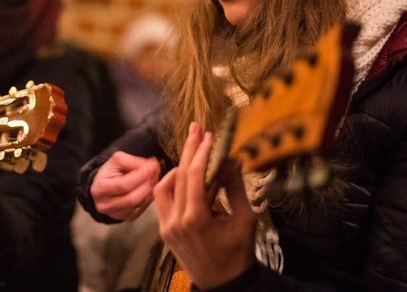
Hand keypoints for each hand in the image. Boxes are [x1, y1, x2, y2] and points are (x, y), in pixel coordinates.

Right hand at [90, 151, 160, 220]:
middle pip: (132, 198)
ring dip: (150, 190)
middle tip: (155, 173)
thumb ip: (133, 161)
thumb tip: (151, 166)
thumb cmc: (111, 171)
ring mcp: (114, 214)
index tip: (152, 166)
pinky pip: (141, 210)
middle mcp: (104, 205)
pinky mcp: (125, 218)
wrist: (105, 184)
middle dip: (147, 184)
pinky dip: (148, 198)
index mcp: (99, 188)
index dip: (140, 176)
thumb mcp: (117, 160)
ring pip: (139, 204)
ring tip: (152, 178)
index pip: (123, 185)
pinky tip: (148, 188)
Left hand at [153, 122, 256, 289]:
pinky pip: (162, 201)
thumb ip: (235, 187)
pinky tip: (183, 175)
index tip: (208, 135)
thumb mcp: (244, 219)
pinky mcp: (164, 231)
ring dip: (177, 167)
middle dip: (188, 150)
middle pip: (178, 176)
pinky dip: (171, 184)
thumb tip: (232, 158)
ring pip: (163, 187)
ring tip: (192, 152)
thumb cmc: (238, 252)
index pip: (194, 175)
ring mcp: (167, 227)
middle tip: (196, 129)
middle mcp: (176, 221)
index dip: (201, 152)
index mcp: (196, 219)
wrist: (224, 283)